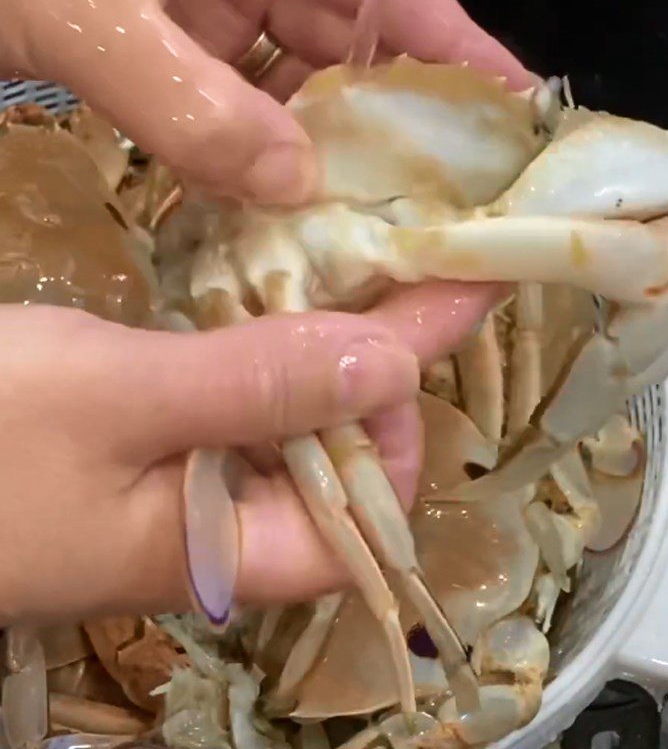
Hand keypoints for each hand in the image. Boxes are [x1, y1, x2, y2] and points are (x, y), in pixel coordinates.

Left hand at [0, 0, 530, 203]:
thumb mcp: (92, 13)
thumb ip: (195, 107)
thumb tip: (290, 187)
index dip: (454, 45)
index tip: (508, 112)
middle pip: (349, 37)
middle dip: (388, 115)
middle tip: (441, 193)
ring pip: (291, 77)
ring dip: (319, 145)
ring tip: (370, 214)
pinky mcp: (167, 37)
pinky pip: (232, 97)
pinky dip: (251, 149)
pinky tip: (279, 202)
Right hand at [0, 283, 500, 625]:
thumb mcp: (115, 402)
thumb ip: (258, 387)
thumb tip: (393, 363)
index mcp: (232, 551)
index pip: (370, 515)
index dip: (401, 430)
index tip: (405, 335)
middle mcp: (225, 525)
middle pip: (341, 457)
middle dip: (373, 369)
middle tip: (401, 267)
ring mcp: (192, 480)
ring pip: (294, 418)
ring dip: (325, 347)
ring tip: (359, 263)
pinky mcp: (161, 439)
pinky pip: (240, 395)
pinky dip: (264, 343)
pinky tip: (276, 292)